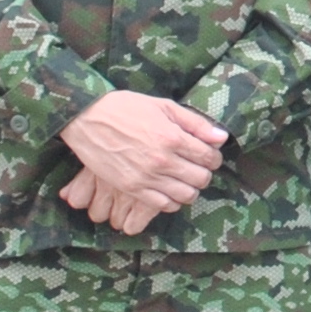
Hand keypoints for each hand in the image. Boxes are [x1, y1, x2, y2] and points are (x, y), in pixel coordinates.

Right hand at [58, 90, 224, 231]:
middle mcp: (162, 160)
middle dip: (205, 173)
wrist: (88, 119)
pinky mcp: (130, 188)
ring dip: (191, 189)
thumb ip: (196, 124)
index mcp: (173, 138)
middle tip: (199, 168)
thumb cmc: (128, 108)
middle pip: (200, 178)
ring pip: (184, 195)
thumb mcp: (165, 107)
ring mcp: (146, 177)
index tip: (209, 155)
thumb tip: (221, 137)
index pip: (208, 157)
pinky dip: (171, 201)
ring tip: (185, 180)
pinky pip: (161, 204)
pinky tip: (170, 190)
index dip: (214, 158)